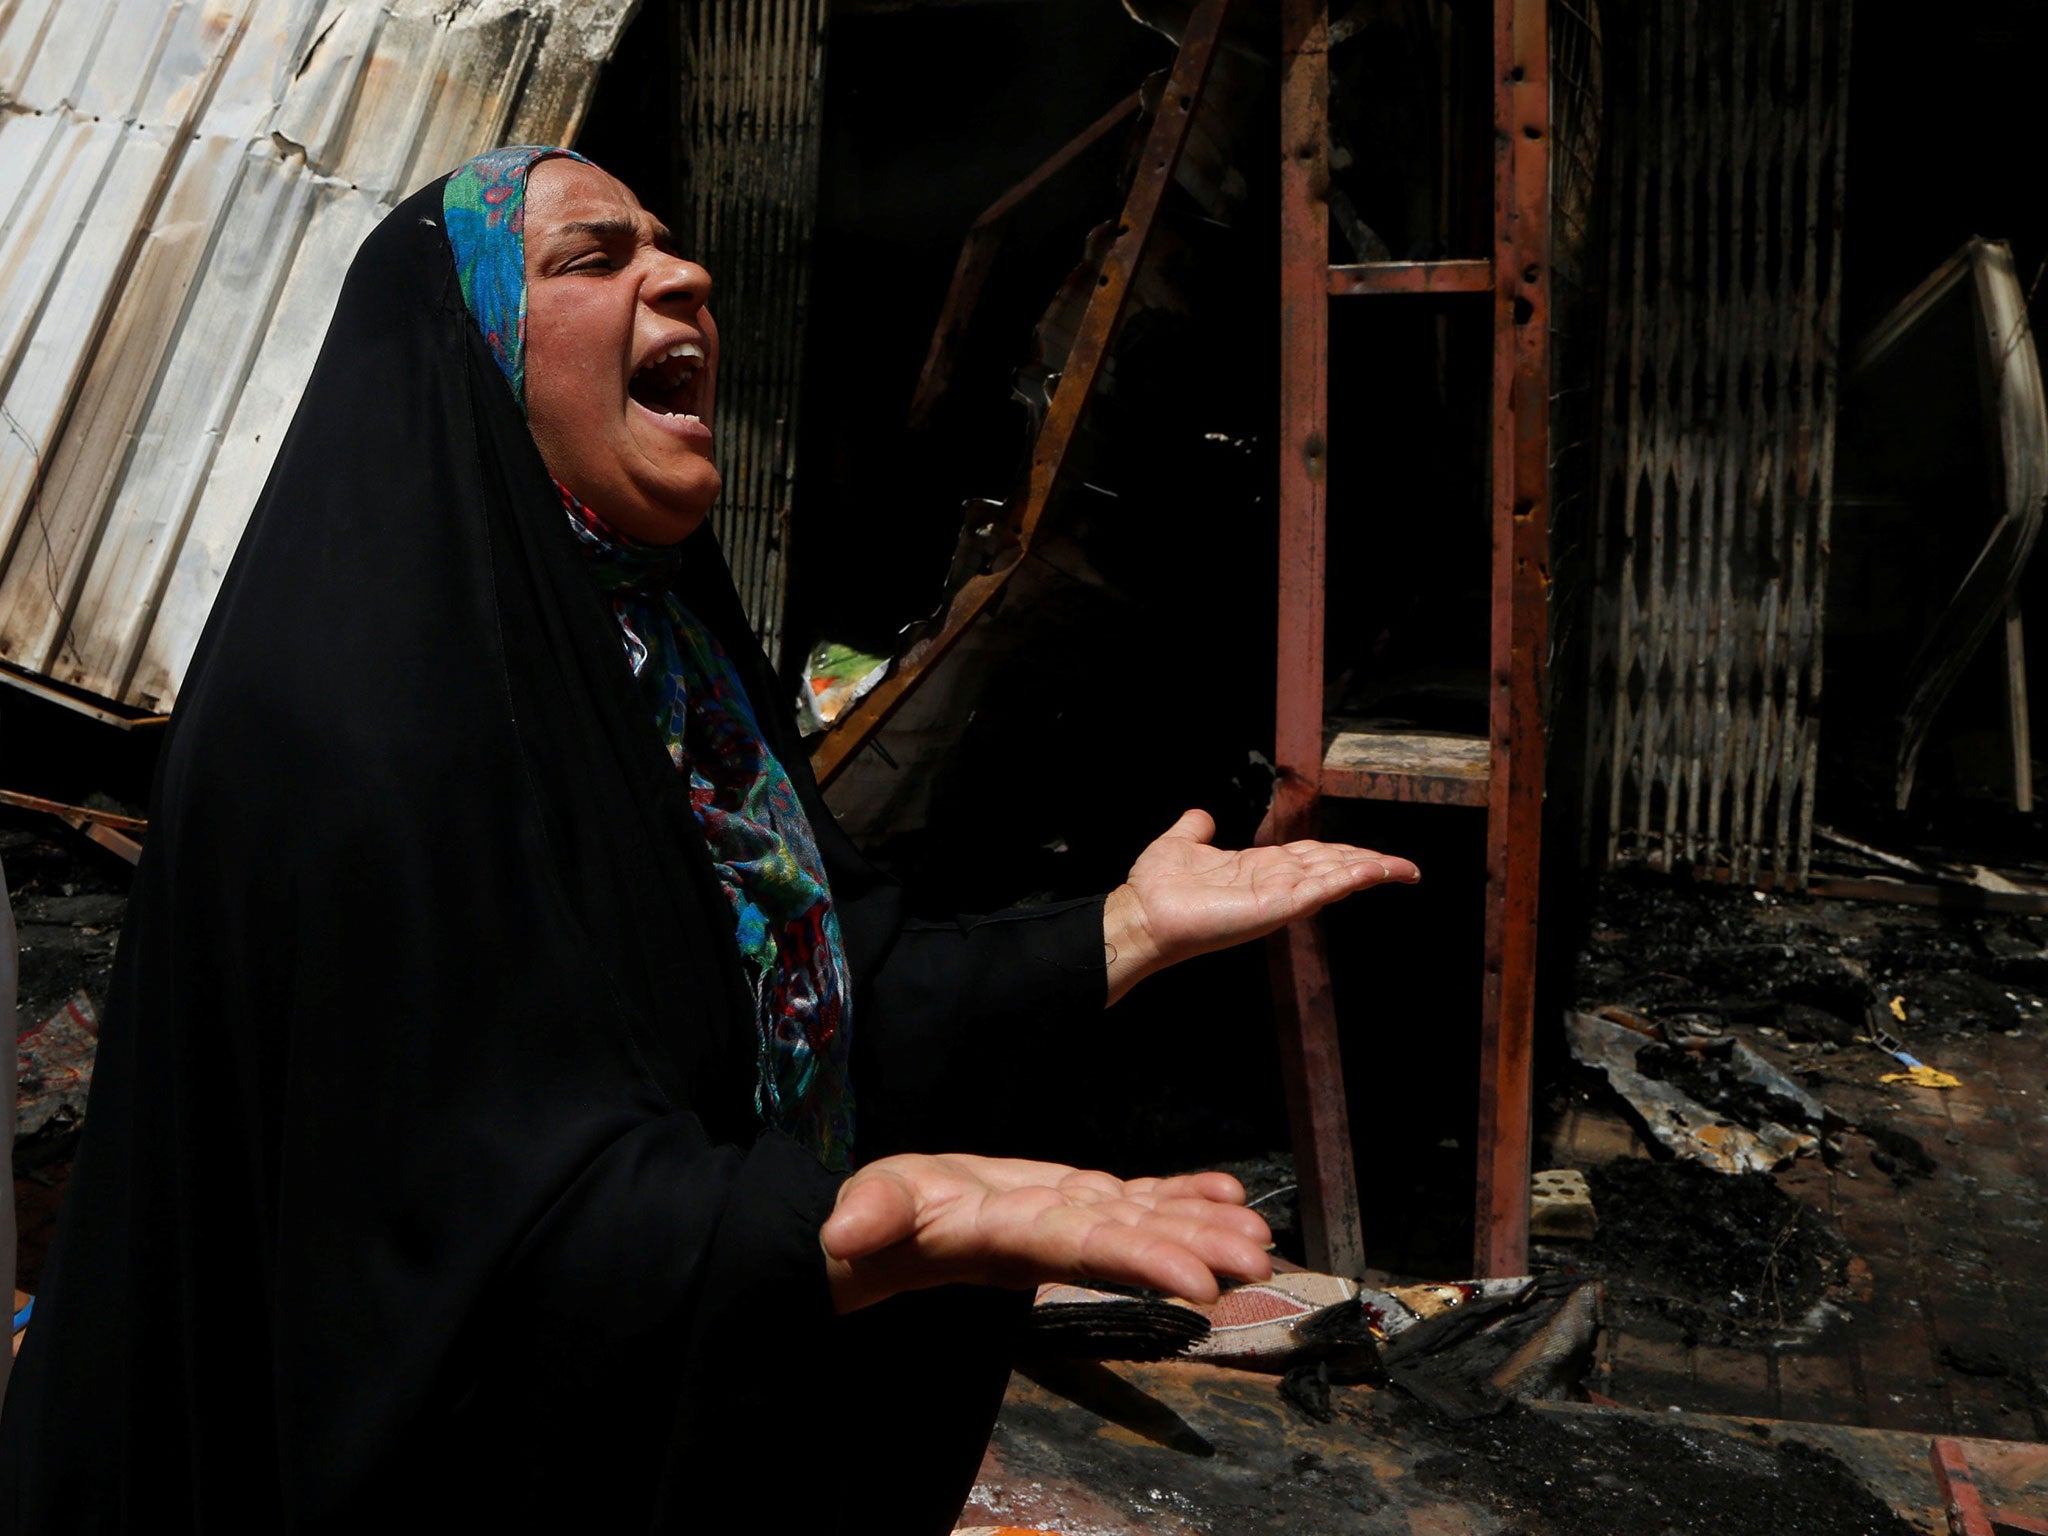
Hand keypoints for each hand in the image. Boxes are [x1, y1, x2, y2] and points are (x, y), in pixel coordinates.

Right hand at [819, 1154, 1271, 1313]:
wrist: (890, 1228)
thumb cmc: (877, 1219)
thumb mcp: (868, 1208)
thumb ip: (869, 1218)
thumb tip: (843, 1235)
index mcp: (1005, 1237)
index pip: (1078, 1250)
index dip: (1139, 1261)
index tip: (1198, 1281)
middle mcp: (1050, 1236)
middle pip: (1130, 1240)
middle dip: (1195, 1247)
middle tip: (1257, 1255)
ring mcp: (1068, 1220)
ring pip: (1144, 1221)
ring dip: (1203, 1224)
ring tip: (1260, 1233)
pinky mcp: (1074, 1201)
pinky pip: (1136, 1200)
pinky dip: (1183, 1195)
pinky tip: (1228, 1191)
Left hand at [1103, 808, 1418, 1003]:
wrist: (1142, 914)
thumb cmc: (1159, 887)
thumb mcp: (1181, 843)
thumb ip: (1196, 828)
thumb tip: (1202, 815)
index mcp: (1261, 868)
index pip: (1314, 857)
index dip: (1345, 852)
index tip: (1373, 852)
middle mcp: (1276, 883)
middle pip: (1334, 866)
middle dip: (1370, 863)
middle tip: (1406, 866)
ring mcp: (1280, 897)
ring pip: (1335, 878)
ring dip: (1370, 871)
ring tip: (1404, 868)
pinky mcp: (1277, 907)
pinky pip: (1321, 889)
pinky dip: (1350, 878)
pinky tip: (1374, 870)